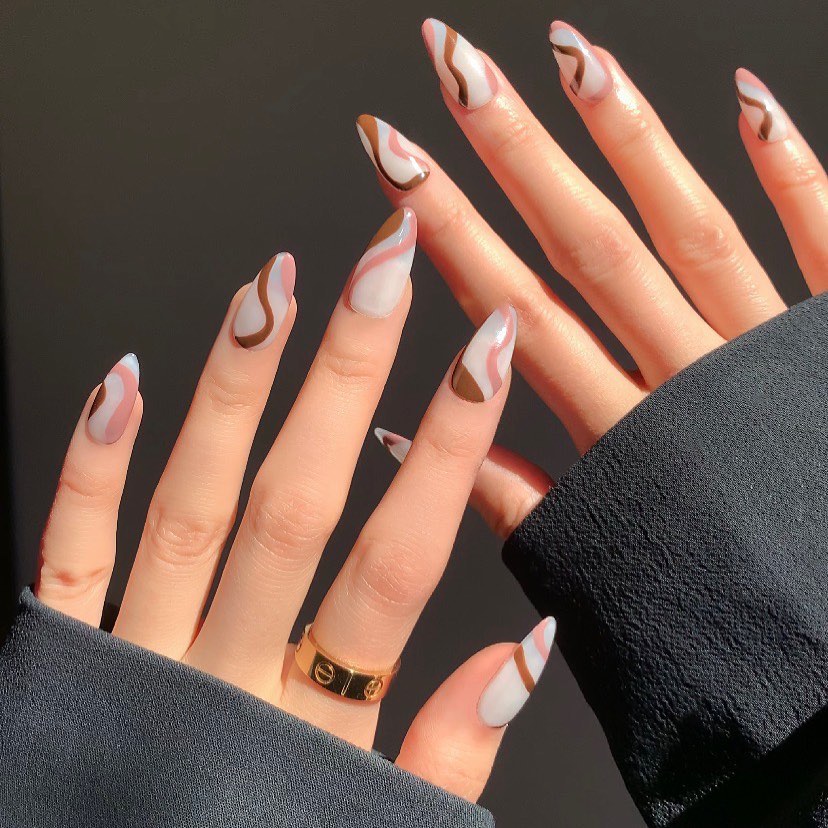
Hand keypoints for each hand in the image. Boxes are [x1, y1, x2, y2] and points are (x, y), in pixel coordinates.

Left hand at [33, 208, 551, 802]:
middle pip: (299, 504)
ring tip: (274, 286)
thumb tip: (522, 653)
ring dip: (239, 389)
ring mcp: (133, 662)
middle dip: (351, 373)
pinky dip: (92, 468)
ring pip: (195, 505)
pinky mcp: (63, 658)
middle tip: (385, 264)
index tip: (486, 348)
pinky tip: (120, 381)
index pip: (398, 562)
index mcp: (313, 727)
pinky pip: (73, 555)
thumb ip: (451, 753)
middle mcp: (221, 679)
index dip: (449, 450)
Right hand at [359, 20, 825, 535]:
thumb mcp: (604, 564)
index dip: (449, 235)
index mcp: (627, 439)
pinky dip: (791, 172)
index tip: (396, 162)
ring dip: (629, 142)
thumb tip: (411, 447)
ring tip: (571, 56)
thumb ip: (512, 501)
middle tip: (455, 67)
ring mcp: (772, 354)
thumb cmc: (728, 599)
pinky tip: (749, 98)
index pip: (516, 313)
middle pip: (588, 252)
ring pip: (689, 230)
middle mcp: (691, 382)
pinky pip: (825, 243)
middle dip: (512, 157)